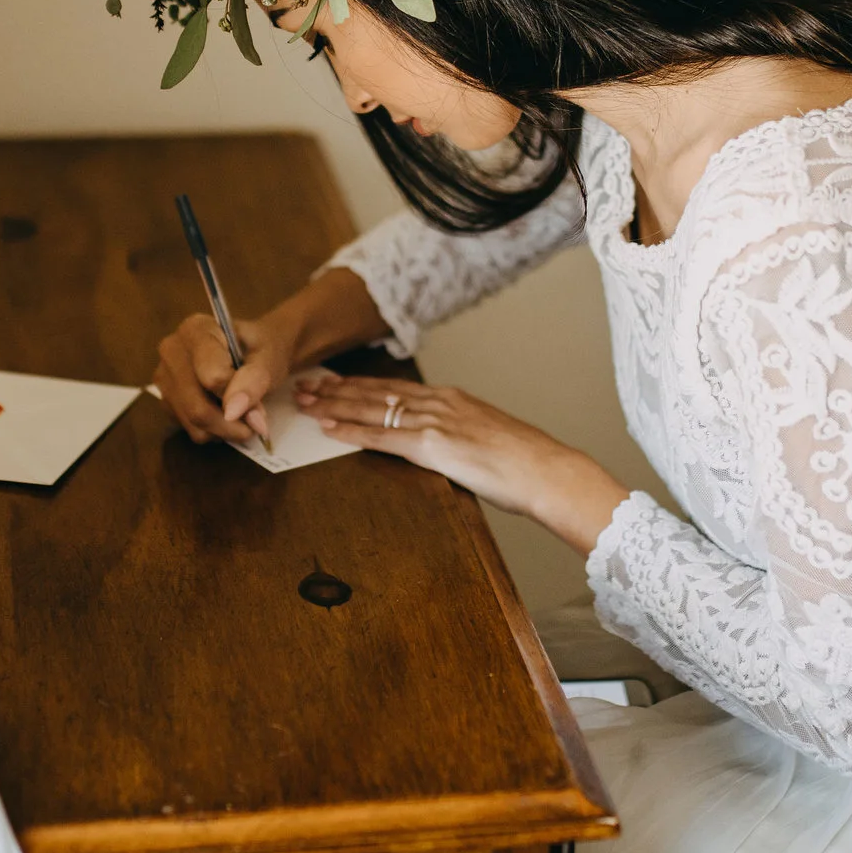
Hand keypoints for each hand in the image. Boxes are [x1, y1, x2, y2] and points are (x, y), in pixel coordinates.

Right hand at [152, 312, 293, 445]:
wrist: (254, 352)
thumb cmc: (260, 349)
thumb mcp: (267, 358)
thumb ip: (253, 380)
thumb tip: (232, 412)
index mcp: (195, 330)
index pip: (211, 376)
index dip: (237, 396)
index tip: (258, 405)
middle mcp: (172, 351)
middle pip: (197, 405)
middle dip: (232, 423)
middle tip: (257, 424)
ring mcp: (164, 378)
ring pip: (193, 422)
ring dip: (225, 431)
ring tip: (244, 418)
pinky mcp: (166, 402)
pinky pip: (191, 430)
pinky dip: (215, 432)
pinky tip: (227, 416)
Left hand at [294, 375, 631, 553]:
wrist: (546, 470)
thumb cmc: (526, 462)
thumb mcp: (488, 438)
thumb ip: (461, 437)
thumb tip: (448, 447)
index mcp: (452, 399)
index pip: (395, 387)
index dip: (360, 385)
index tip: (335, 382)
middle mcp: (439, 402)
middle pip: (376, 392)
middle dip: (337, 389)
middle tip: (305, 384)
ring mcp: (434, 421)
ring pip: (372, 409)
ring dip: (334, 405)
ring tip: (305, 401)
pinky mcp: (432, 445)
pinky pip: (382, 436)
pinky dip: (351, 431)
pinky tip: (328, 429)